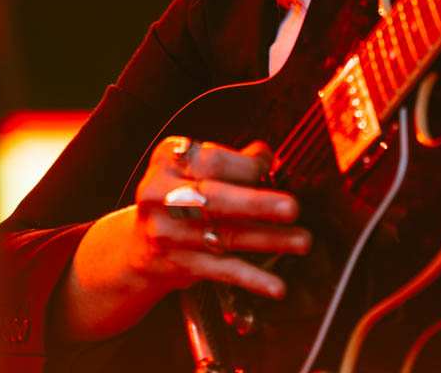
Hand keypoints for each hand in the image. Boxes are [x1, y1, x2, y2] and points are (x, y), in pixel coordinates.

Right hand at [132, 137, 309, 300]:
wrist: (138, 245)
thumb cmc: (178, 194)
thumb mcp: (192, 166)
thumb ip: (230, 160)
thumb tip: (267, 156)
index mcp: (167, 160)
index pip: (212, 160)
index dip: (246, 166)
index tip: (270, 167)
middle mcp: (162, 196)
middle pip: (215, 198)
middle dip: (257, 204)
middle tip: (291, 207)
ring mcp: (170, 234)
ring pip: (226, 236)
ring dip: (269, 240)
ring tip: (301, 241)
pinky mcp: (181, 265)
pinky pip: (222, 271)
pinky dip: (252, 278)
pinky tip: (276, 285)